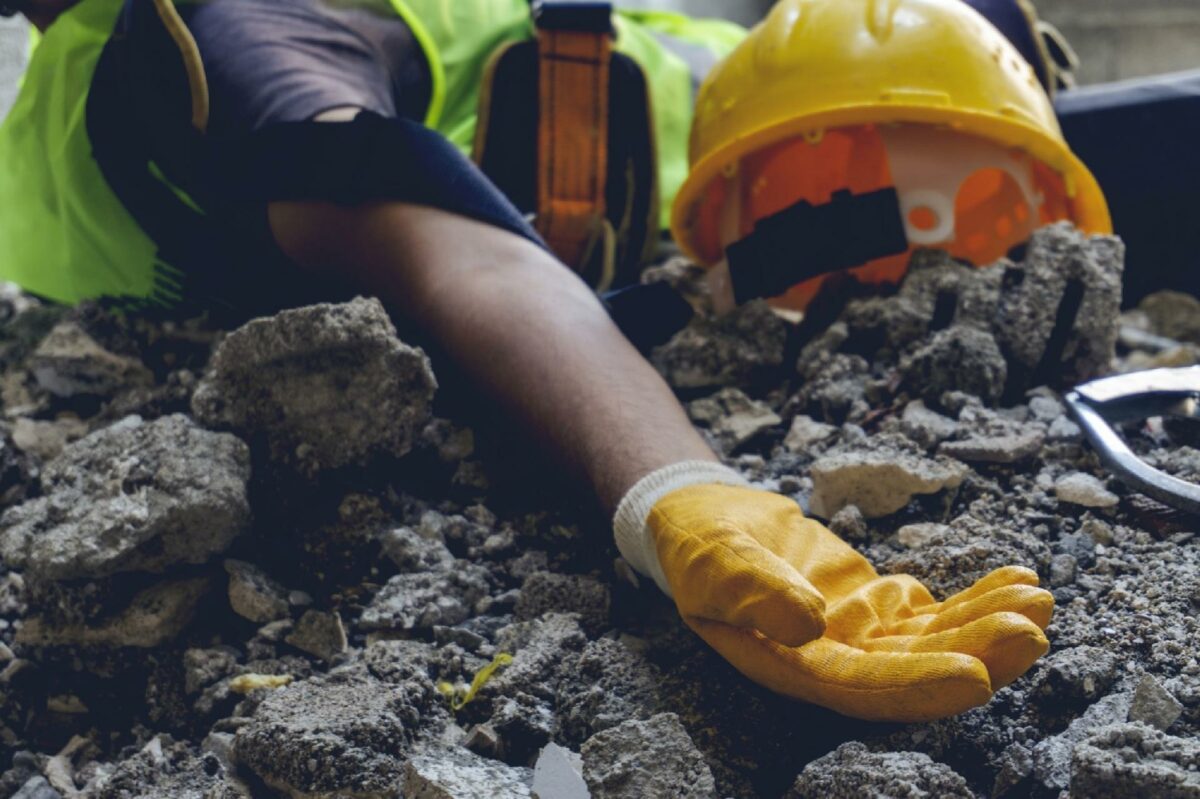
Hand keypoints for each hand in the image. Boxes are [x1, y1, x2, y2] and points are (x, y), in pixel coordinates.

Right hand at [648, 484, 1052, 721]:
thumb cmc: (698, 545)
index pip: (861, 688)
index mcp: (788, 667)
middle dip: (978, 655)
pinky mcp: (879, 605)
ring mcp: (863, 636)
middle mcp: (833, 663)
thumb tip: (808, 624)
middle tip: (1032, 629)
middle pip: (916, 671)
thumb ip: (754, 590)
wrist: (707, 520)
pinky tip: (1019, 580)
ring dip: (990, 626)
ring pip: (938, 643)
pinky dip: (978, 598)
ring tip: (1041, 600)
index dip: (918, 687)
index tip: (974, 674)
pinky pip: (938, 613)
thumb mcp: (712, 561)